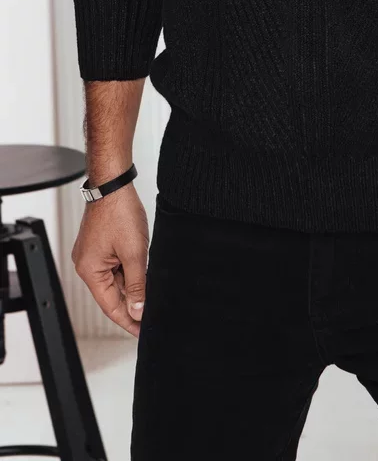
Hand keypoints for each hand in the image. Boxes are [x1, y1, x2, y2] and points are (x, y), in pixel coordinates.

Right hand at [71, 183, 148, 336]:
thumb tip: (138, 309)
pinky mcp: (99, 245)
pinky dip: (129, 272)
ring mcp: (92, 255)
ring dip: (132, 287)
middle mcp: (86, 265)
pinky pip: (114, 266)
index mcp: (90, 271)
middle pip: (112, 294)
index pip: (110, 306)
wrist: (114, 184)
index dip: (127, 321)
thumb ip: (137, 284)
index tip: (141, 332)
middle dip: (132, 305)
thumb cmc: (119, 212)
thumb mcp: (135, 253)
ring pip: (115, 280)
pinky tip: (143, 275)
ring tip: (151, 295)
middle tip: (152, 316)